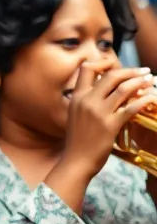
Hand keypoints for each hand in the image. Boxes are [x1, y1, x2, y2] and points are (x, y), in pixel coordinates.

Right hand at [60, 62, 156, 177]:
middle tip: (144, 71)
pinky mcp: (110, 125)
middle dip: (131, 71)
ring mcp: (99, 113)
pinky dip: (144, 100)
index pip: (87, 69)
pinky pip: (131, 107)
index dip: (103, 63)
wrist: (76, 160)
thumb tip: (103, 90)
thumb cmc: (77, 140)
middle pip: (111, 76)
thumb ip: (86, 101)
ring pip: (123, 89)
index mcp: (76, 97)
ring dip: (140, 82)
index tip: (116, 64)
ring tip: (150, 81)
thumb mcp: (75, 115)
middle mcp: (87, 101)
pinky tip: (151, 98)